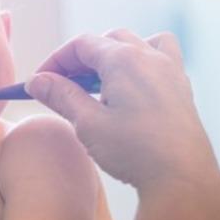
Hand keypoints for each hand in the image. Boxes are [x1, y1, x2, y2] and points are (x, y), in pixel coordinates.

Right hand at [25, 30, 219, 195]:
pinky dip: (142, 62)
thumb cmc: (135, 152)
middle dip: (80, 58)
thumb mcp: (88, 124)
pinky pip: (161, 57)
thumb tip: (37, 81)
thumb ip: (61, 96)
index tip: (40, 82)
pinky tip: (133, 89)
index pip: (81, 45)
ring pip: (138, 42)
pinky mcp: (182, 88)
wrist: (182, 178)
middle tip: (63, 84)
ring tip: (101, 81)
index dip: (55, 61)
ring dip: (114, 54)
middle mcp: (150, 56)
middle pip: (107, 41)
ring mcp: (170, 70)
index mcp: (124, 60)